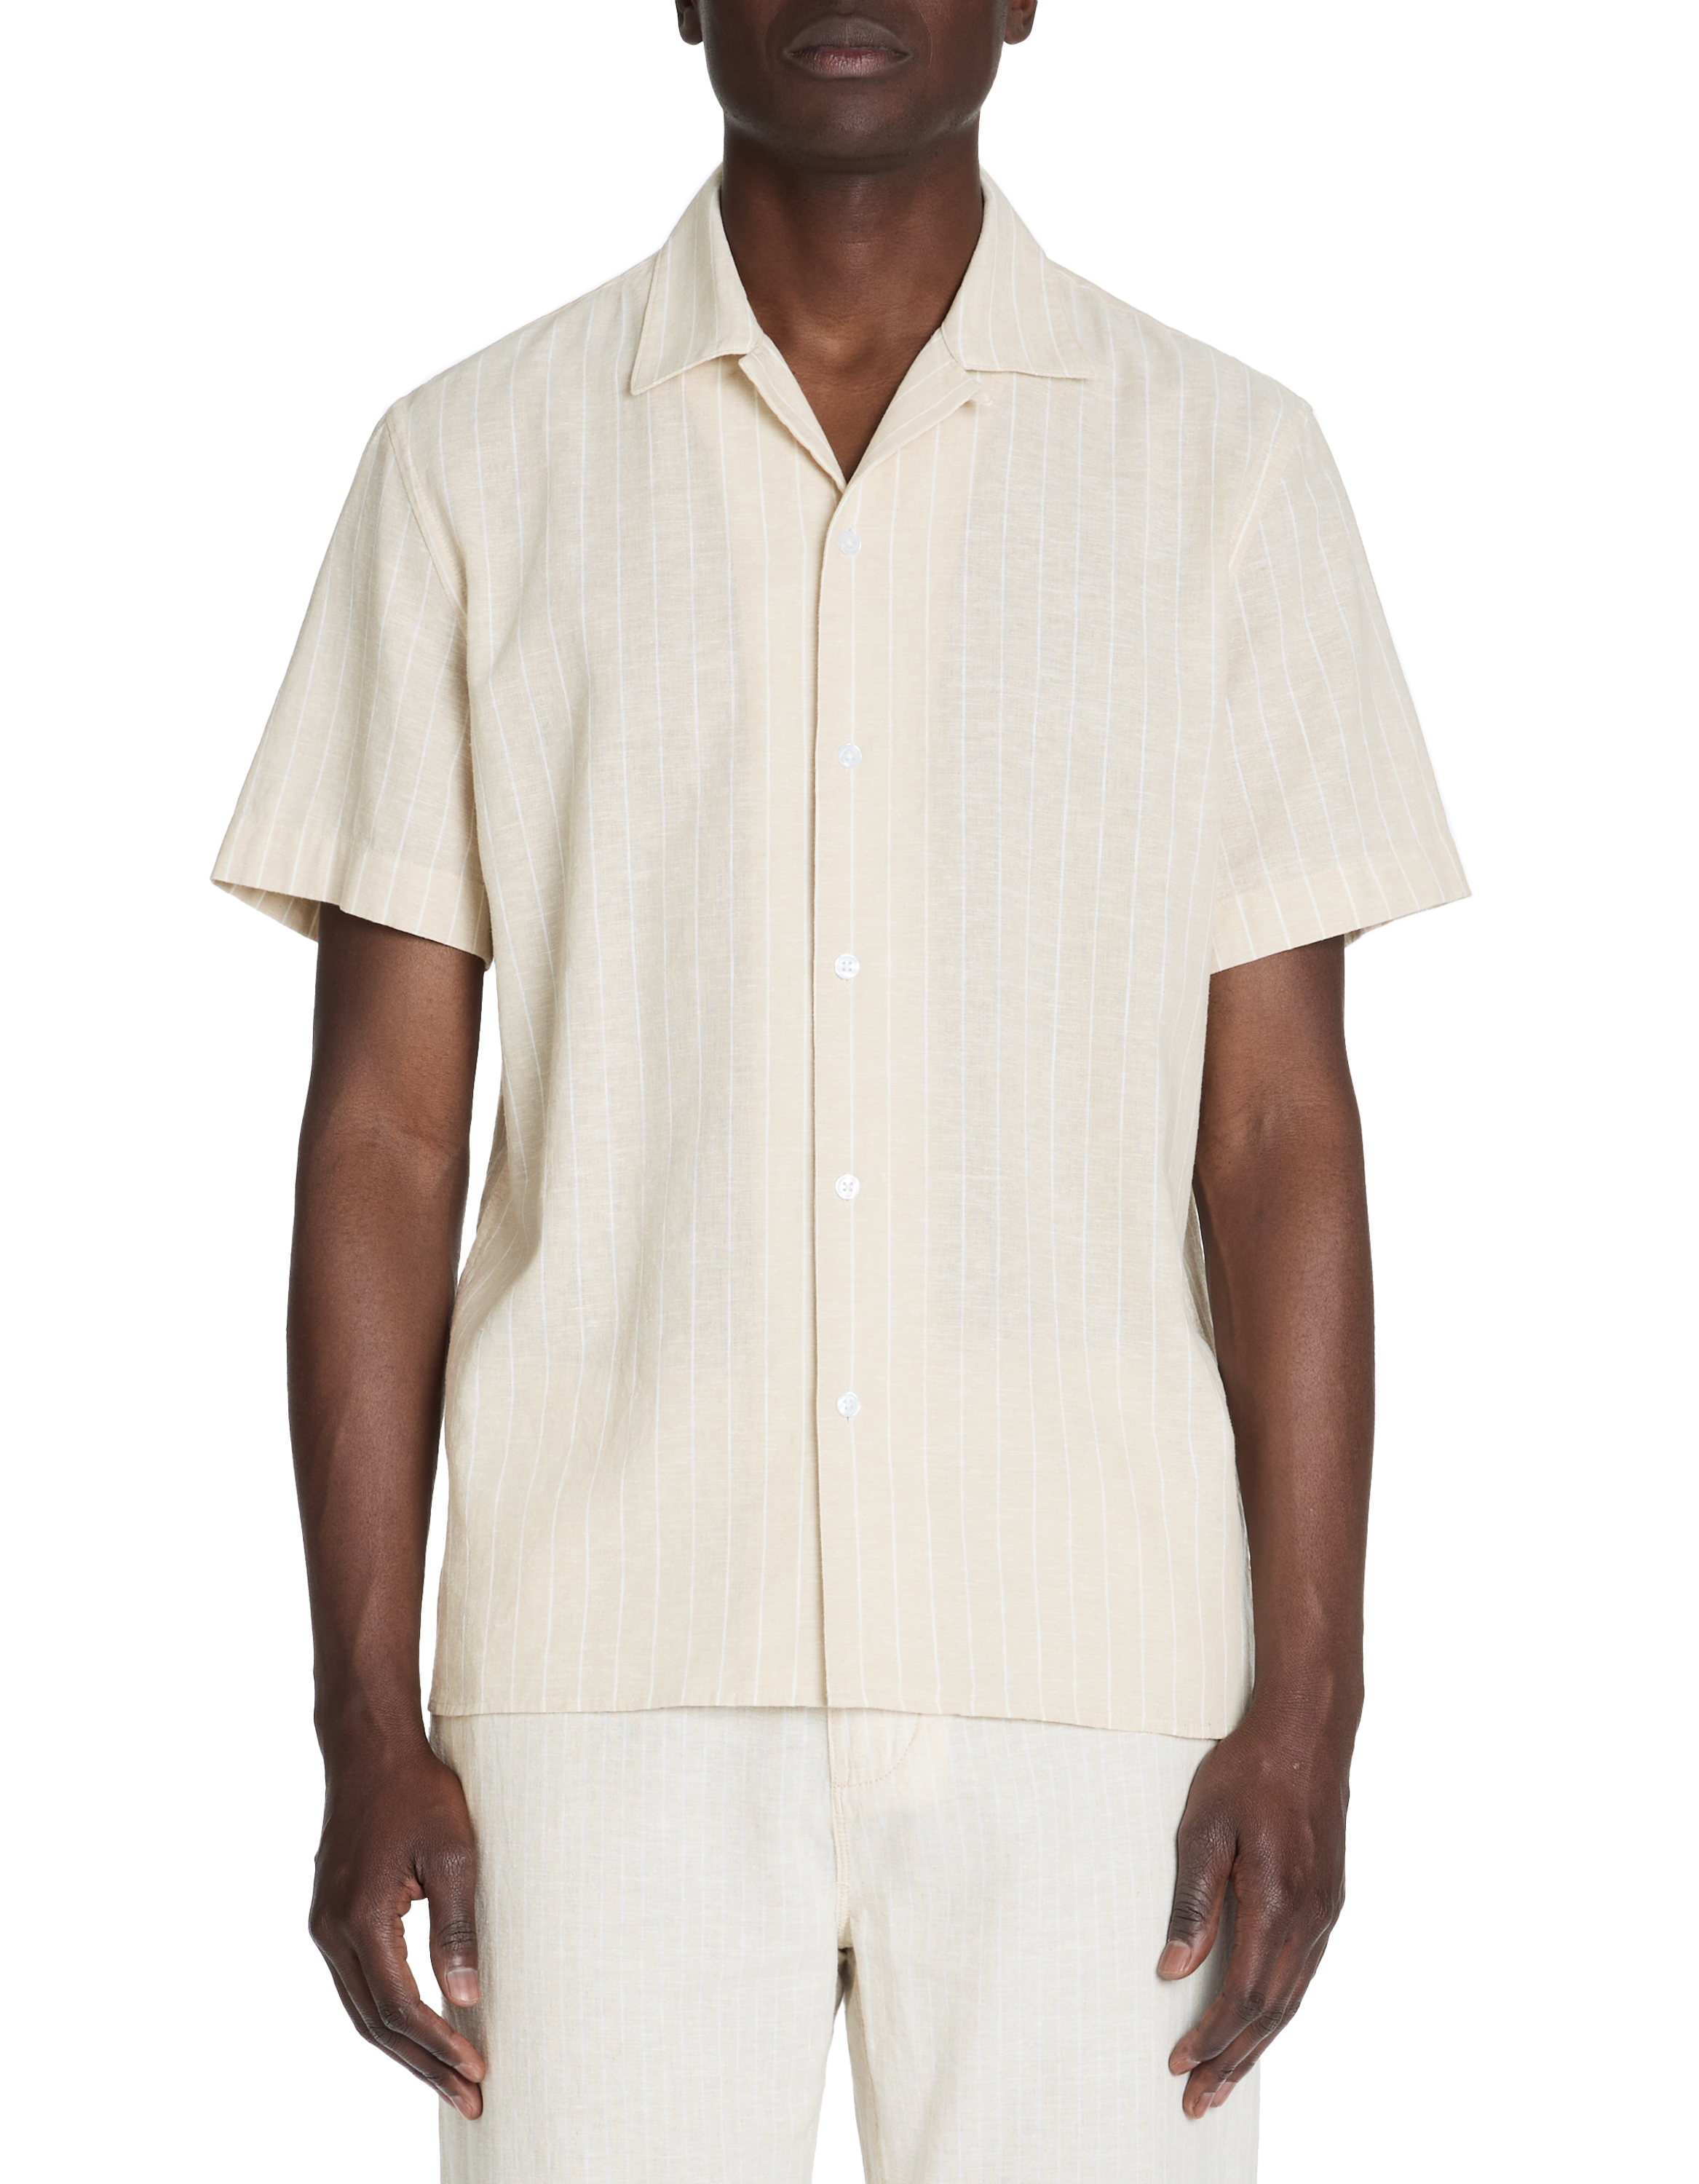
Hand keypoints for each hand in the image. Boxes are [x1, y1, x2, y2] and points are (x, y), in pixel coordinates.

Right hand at [307, 1734, 486, 2117]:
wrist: (370, 1748)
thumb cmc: (417, 1792)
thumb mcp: (454, 1854)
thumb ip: (456, 1929)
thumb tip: (466, 1999)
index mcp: (360, 1918)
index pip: (401, 2006)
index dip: (440, 2044)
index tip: (479, 2070)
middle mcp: (332, 1931)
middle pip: (376, 2023)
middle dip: (424, 2066)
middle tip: (471, 2100)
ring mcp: (326, 1925)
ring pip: (363, 2010)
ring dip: (406, 2048)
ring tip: (451, 2079)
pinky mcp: (332, 1916)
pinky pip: (359, 1984)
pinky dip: (388, 2016)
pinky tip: (420, 2032)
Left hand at [1157, 1696, 1350, 2117]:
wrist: (1310, 1730)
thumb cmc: (1249, 1770)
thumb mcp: (1203, 1826)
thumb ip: (1192, 1902)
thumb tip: (1172, 1970)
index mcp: (1276, 1900)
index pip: (1243, 1994)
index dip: (1210, 2036)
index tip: (1177, 2065)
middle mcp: (1309, 1917)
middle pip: (1271, 2012)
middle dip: (1232, 2061)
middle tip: (1196, 2102)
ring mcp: (1325, 1912)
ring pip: (1291, 2000)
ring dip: (1256, 2045)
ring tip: (1222, 2081)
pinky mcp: (1328, 1901)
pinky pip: (1303, 1974)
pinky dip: (1277, 2011)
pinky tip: (1258, 2025)